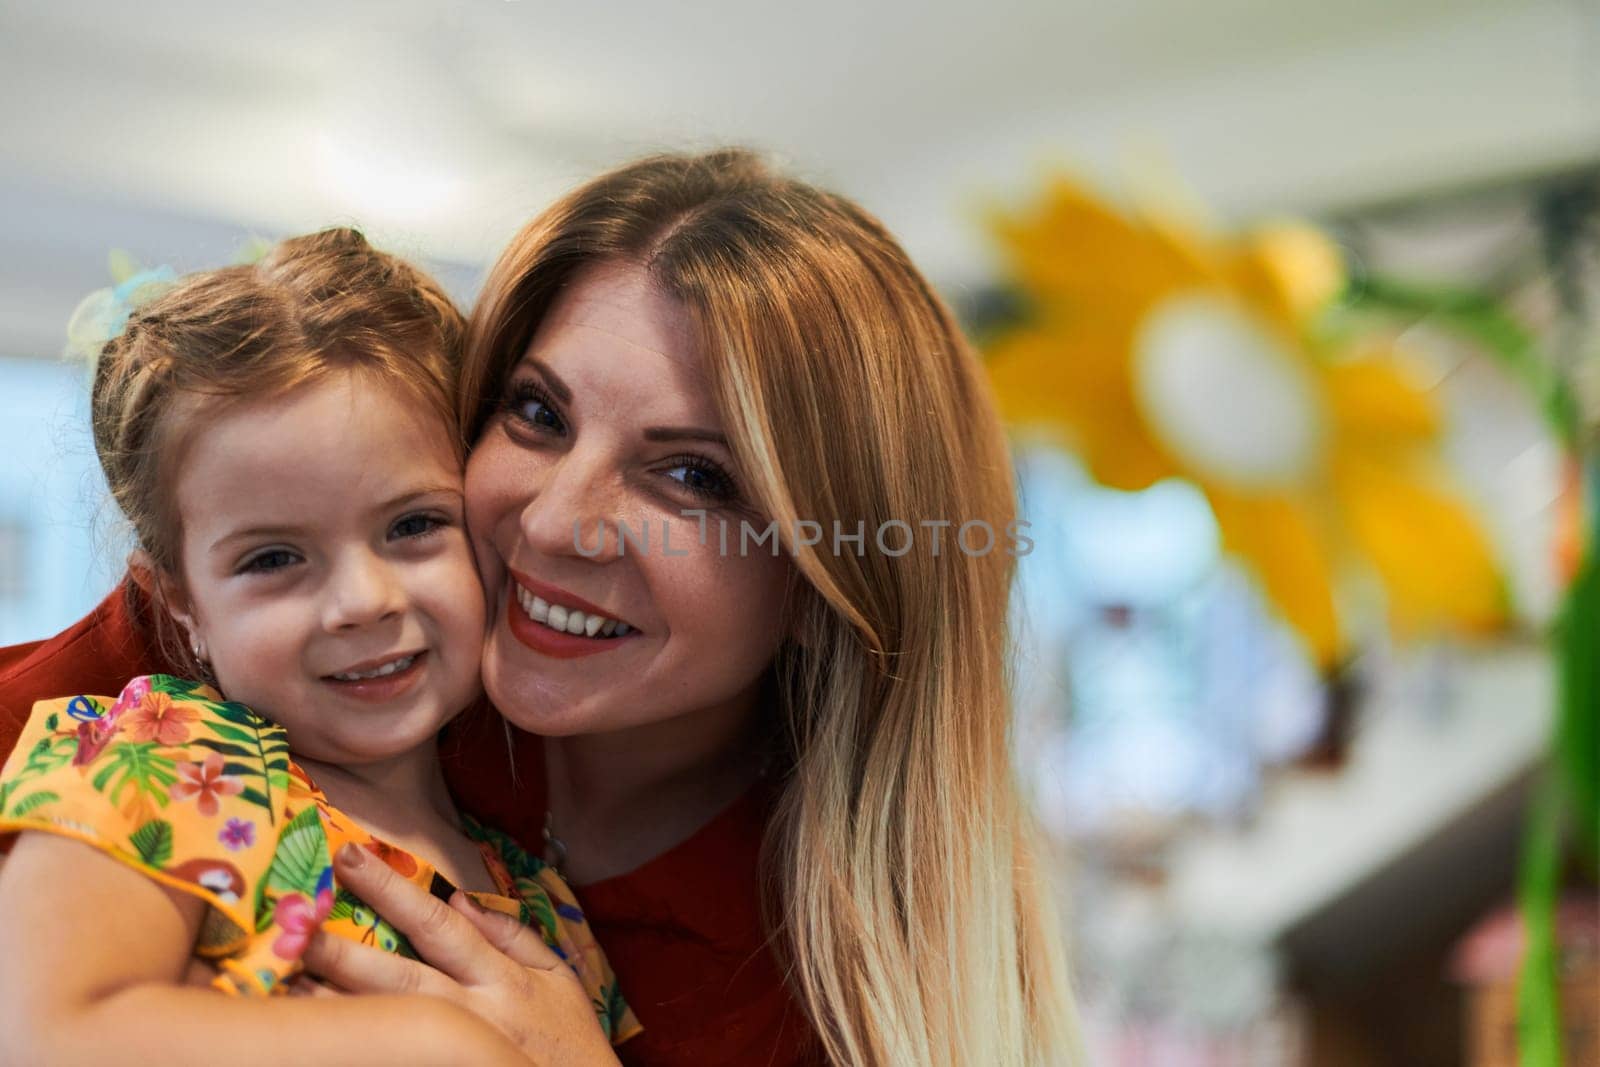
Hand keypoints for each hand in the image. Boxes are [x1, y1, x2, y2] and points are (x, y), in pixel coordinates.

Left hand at [303, 844, 618, 1066]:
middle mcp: (473, 1014)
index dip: (394, 891)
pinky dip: (363, 1042)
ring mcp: (455, 1050)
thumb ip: (511, 935)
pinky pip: (396, 1056)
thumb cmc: (571, 1041)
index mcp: (502, 978)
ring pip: (389, 1024)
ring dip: (338, 1002)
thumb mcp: (557, 978)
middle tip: (297, 920)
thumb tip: (459, 898)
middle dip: (347, 948)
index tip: (352, 857)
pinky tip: (325, 1036)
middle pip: (400, 977)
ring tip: (288, 980)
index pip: (438, 925)